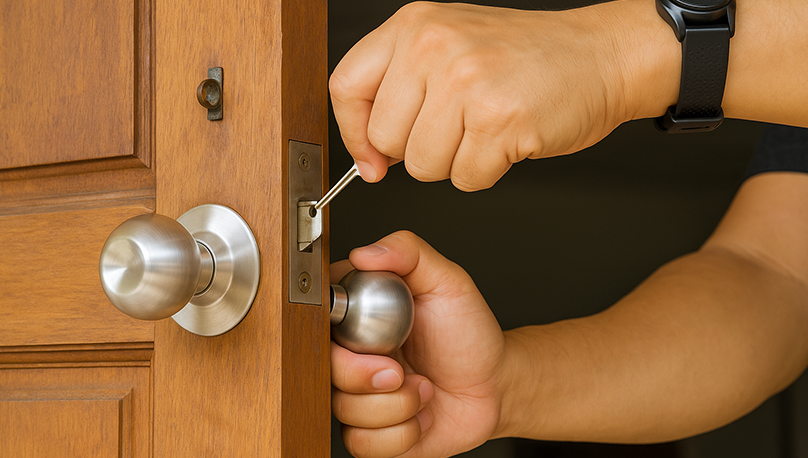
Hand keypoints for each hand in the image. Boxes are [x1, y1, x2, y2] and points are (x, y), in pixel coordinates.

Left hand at [329, 1, 668, 190]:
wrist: (600, 56)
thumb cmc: (527, 58)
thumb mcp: (450, 46)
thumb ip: (400, 90)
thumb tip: (369, 157)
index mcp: (414, 26)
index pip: (346, 87)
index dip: (355, 133)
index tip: (372, 156)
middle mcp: (434, 47)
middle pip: (386, 138)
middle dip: (418, 150)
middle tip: (457, 127)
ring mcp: (466, 82)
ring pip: (423, 166)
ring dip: (455, 162)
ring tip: (485, 128)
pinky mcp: (498, 121)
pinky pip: (465, 178)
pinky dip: (486, 171)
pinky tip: (506, 139)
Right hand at [331, 231, 507, 456]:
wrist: (494, 386)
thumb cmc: (468, 333)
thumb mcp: (447, 281)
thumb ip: (409, 252)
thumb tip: (364, 253)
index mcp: (358, 317)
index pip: (318, 319)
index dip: (337, 332)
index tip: (372, 337)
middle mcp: (351, 356)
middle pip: (324, 369)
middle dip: (366, 376)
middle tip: (400, 369)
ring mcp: (358, 396)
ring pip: (343, 410)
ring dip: (395, 406)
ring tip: (422, 389)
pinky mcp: (371, 433)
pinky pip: (362, 443)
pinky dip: (400, 433)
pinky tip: (419, 416)